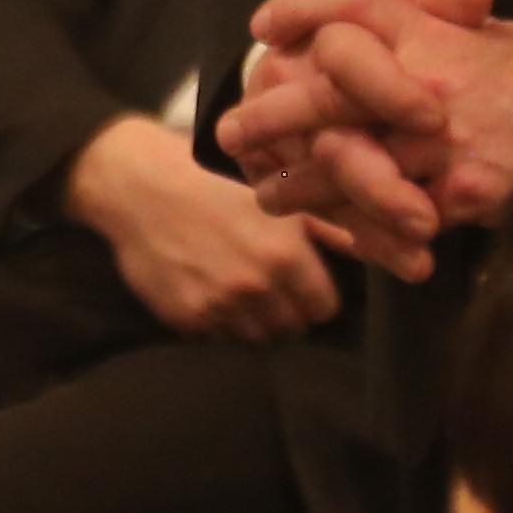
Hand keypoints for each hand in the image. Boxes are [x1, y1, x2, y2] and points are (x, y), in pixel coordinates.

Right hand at [63, 114, 344, 340]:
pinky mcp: (188, 320)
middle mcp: (257, 286)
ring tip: (239, 285)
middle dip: (288, 309)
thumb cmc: (206, 173)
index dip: (316, 293)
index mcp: (285, 253)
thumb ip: (324, 221)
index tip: (304, 279)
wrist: (133, 182)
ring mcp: (220, 307)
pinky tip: (208, 285)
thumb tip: (378, 237)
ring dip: (255, 319)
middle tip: (271, 282)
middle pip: (294, 327)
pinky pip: (219, 336)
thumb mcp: (269, 186)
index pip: (325, 307)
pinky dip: (219, 319)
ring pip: (259, 338)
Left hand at [224, 0, 512, 276]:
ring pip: (344, 161)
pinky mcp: (455, 200)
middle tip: (230, 129)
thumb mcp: (501, 31)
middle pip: (327, 89)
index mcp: (437, 36)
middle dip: (272, 109)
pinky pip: (386, 215)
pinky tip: (325, 230)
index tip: (264, 25)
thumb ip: (441, 6)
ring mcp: (439, 146)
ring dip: (296, 181)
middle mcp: (427, 86)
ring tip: (265, 192)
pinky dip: (351, 225)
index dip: (303, 6)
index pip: (355, 4)